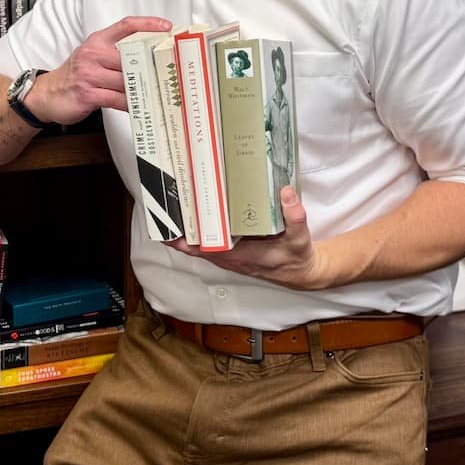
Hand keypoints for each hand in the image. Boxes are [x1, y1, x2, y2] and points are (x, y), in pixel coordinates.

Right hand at [27, 15, 172, 125]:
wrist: (47, 94)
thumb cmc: (75, 76)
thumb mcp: (92, 57)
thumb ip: (115, 54)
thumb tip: (146, 59)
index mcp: (97, 41)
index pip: (125, 25)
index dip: (147, 23)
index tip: (166, 27)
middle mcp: (93, 54)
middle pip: (130, 57)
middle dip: (150, 66)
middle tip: (169, 71)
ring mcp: (89, 74)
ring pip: (125, 80)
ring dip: (143, 88)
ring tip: (158, 92)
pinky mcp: (87, 94)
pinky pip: (116, 99)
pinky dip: (130, 104)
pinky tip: (139, 106)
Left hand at [170, 187, 332, 289]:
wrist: (301, 272)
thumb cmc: (297, 257)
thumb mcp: (300, 238)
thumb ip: (295, 217)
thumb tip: (285, 192)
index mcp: (242, 255)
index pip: (206, 250)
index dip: (186, 241)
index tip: (170, 229)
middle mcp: (230, 258)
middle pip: (195, 246)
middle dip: (178, 230)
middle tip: (163, 206)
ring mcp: (229, 256)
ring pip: (199, 246)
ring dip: (184, 232)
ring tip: (170, 208)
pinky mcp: (231, 252)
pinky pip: (207, 244)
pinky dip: (195, 234)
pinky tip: (190, 217)